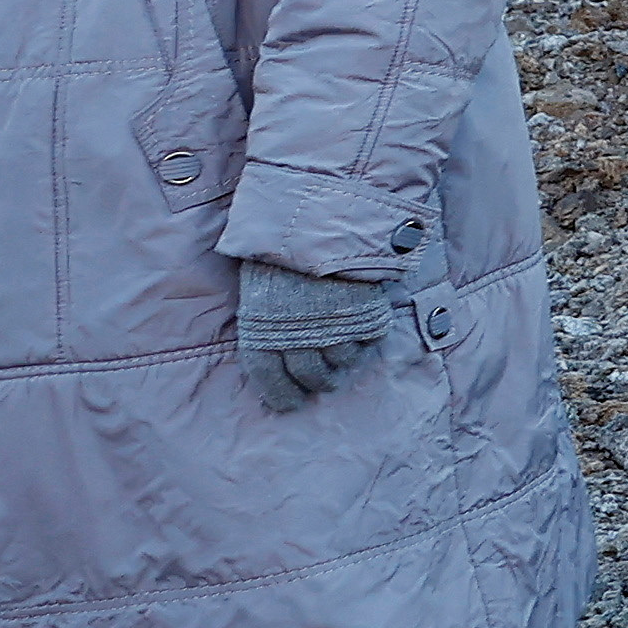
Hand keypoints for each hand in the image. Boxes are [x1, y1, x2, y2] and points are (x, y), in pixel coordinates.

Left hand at [232, 257, 397, 415]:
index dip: (283, 396)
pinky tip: (361, 325)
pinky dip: (367, 338)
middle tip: (323, 379)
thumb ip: (265, 329)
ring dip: (344, 357)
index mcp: (264, 334)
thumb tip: (275, 364)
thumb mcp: (258, 294)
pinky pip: (370, 341)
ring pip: (344, 362)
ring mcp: (335, 328)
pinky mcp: (366, 316)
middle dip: (318, 381)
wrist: (316, 223)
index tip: (290, 404)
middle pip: (312, 377)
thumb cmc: (279, 257)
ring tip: (342, 343)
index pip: (272, 381)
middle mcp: (298, 338)